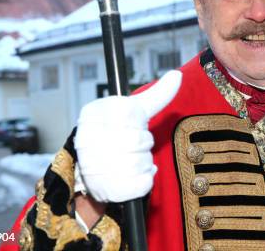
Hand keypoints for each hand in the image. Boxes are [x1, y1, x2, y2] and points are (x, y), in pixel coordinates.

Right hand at [74, 70, 181, 202]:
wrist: (93, 165)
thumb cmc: (116, 131)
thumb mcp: (132, 108)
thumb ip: (157, 94)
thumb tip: (177, 75)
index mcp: (93, 114)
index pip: (131, 115)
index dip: (139, 125)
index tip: (132, 128)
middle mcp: (87, 140)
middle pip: (139, 141)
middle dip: (144, 145)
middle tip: (134, 147)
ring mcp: (94, 167)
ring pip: (141, 163)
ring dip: (145, 163)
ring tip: (133, 160)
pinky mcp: (105, 190)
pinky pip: (142, 184)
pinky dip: (146, 180)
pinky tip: (136, 175)